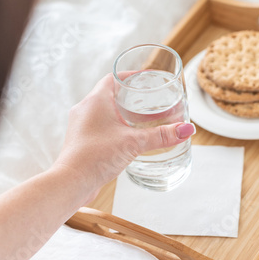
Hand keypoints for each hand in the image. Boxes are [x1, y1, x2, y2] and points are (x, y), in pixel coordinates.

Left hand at [53, 73, 194, 202]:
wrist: (71, 183)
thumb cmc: (95, 157)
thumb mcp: (133, 143)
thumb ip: (161, 136)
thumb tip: (186, 130)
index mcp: (95, 101)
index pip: (113, 78)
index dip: (130, 76)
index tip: (145, 78)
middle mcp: (85, 109)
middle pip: (110, 94)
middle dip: (130, 96)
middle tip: (149, 99)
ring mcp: (82, 126)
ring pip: (105, 112)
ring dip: (123, 113)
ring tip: (142, 118)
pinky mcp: (82, 141)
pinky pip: (101, 127)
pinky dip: (115, 127)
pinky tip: (127, 137)